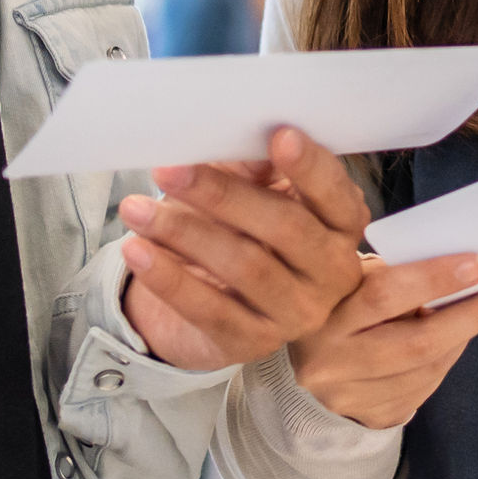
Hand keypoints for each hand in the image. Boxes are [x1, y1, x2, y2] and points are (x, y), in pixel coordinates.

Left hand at [117, 127, 372, 374]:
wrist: (210, 297)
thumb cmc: (239, 228)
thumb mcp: (251, 189)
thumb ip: (254, 166)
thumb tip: (239, 135)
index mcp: (341, 224)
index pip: (334, 194)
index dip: (310, 166)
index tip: (279, 135)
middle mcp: (332, 272)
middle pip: (285, 227)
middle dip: (224, 195)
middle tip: (171, 171)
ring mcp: (297, 313)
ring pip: (245, 267)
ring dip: (184, 233)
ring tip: (136, 209)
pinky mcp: (254, 343)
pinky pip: (210, 310)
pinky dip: (169, 278)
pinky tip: (138, 251)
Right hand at [289, 254, 477, 428]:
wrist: (310, 359)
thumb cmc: (343, 301)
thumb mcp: (353, 278)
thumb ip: (394, 273)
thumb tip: (466, 268)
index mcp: (323, 313)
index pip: (385, 294)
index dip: (436, 278)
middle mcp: (329, 361)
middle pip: (416, 344)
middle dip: (472, 316)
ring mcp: (347, 397)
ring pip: (425, 370)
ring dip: (464, 337)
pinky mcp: (367, 417)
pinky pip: (422, 391)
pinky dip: (446, 361)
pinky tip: (455, 340)